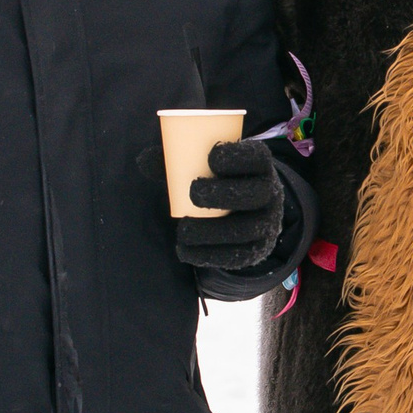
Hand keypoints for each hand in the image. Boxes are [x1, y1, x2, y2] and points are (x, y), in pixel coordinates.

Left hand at [176, 138, 285, 270]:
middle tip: (194, 193)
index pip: (257, 157)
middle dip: (225, 194)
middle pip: (256, 193)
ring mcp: (267, 222)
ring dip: (213, 231)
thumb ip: (177, 163)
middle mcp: (269, 192)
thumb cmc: (220, 182)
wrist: (246, 213)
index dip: (239, 156)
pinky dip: (209, 255)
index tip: (212, 156)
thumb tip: (142, 160)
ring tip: (183, 230)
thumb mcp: (205, 167)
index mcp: (258, 165)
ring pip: (246, 229)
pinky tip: (186, 250)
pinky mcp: (257, 248)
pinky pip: (239, 256)